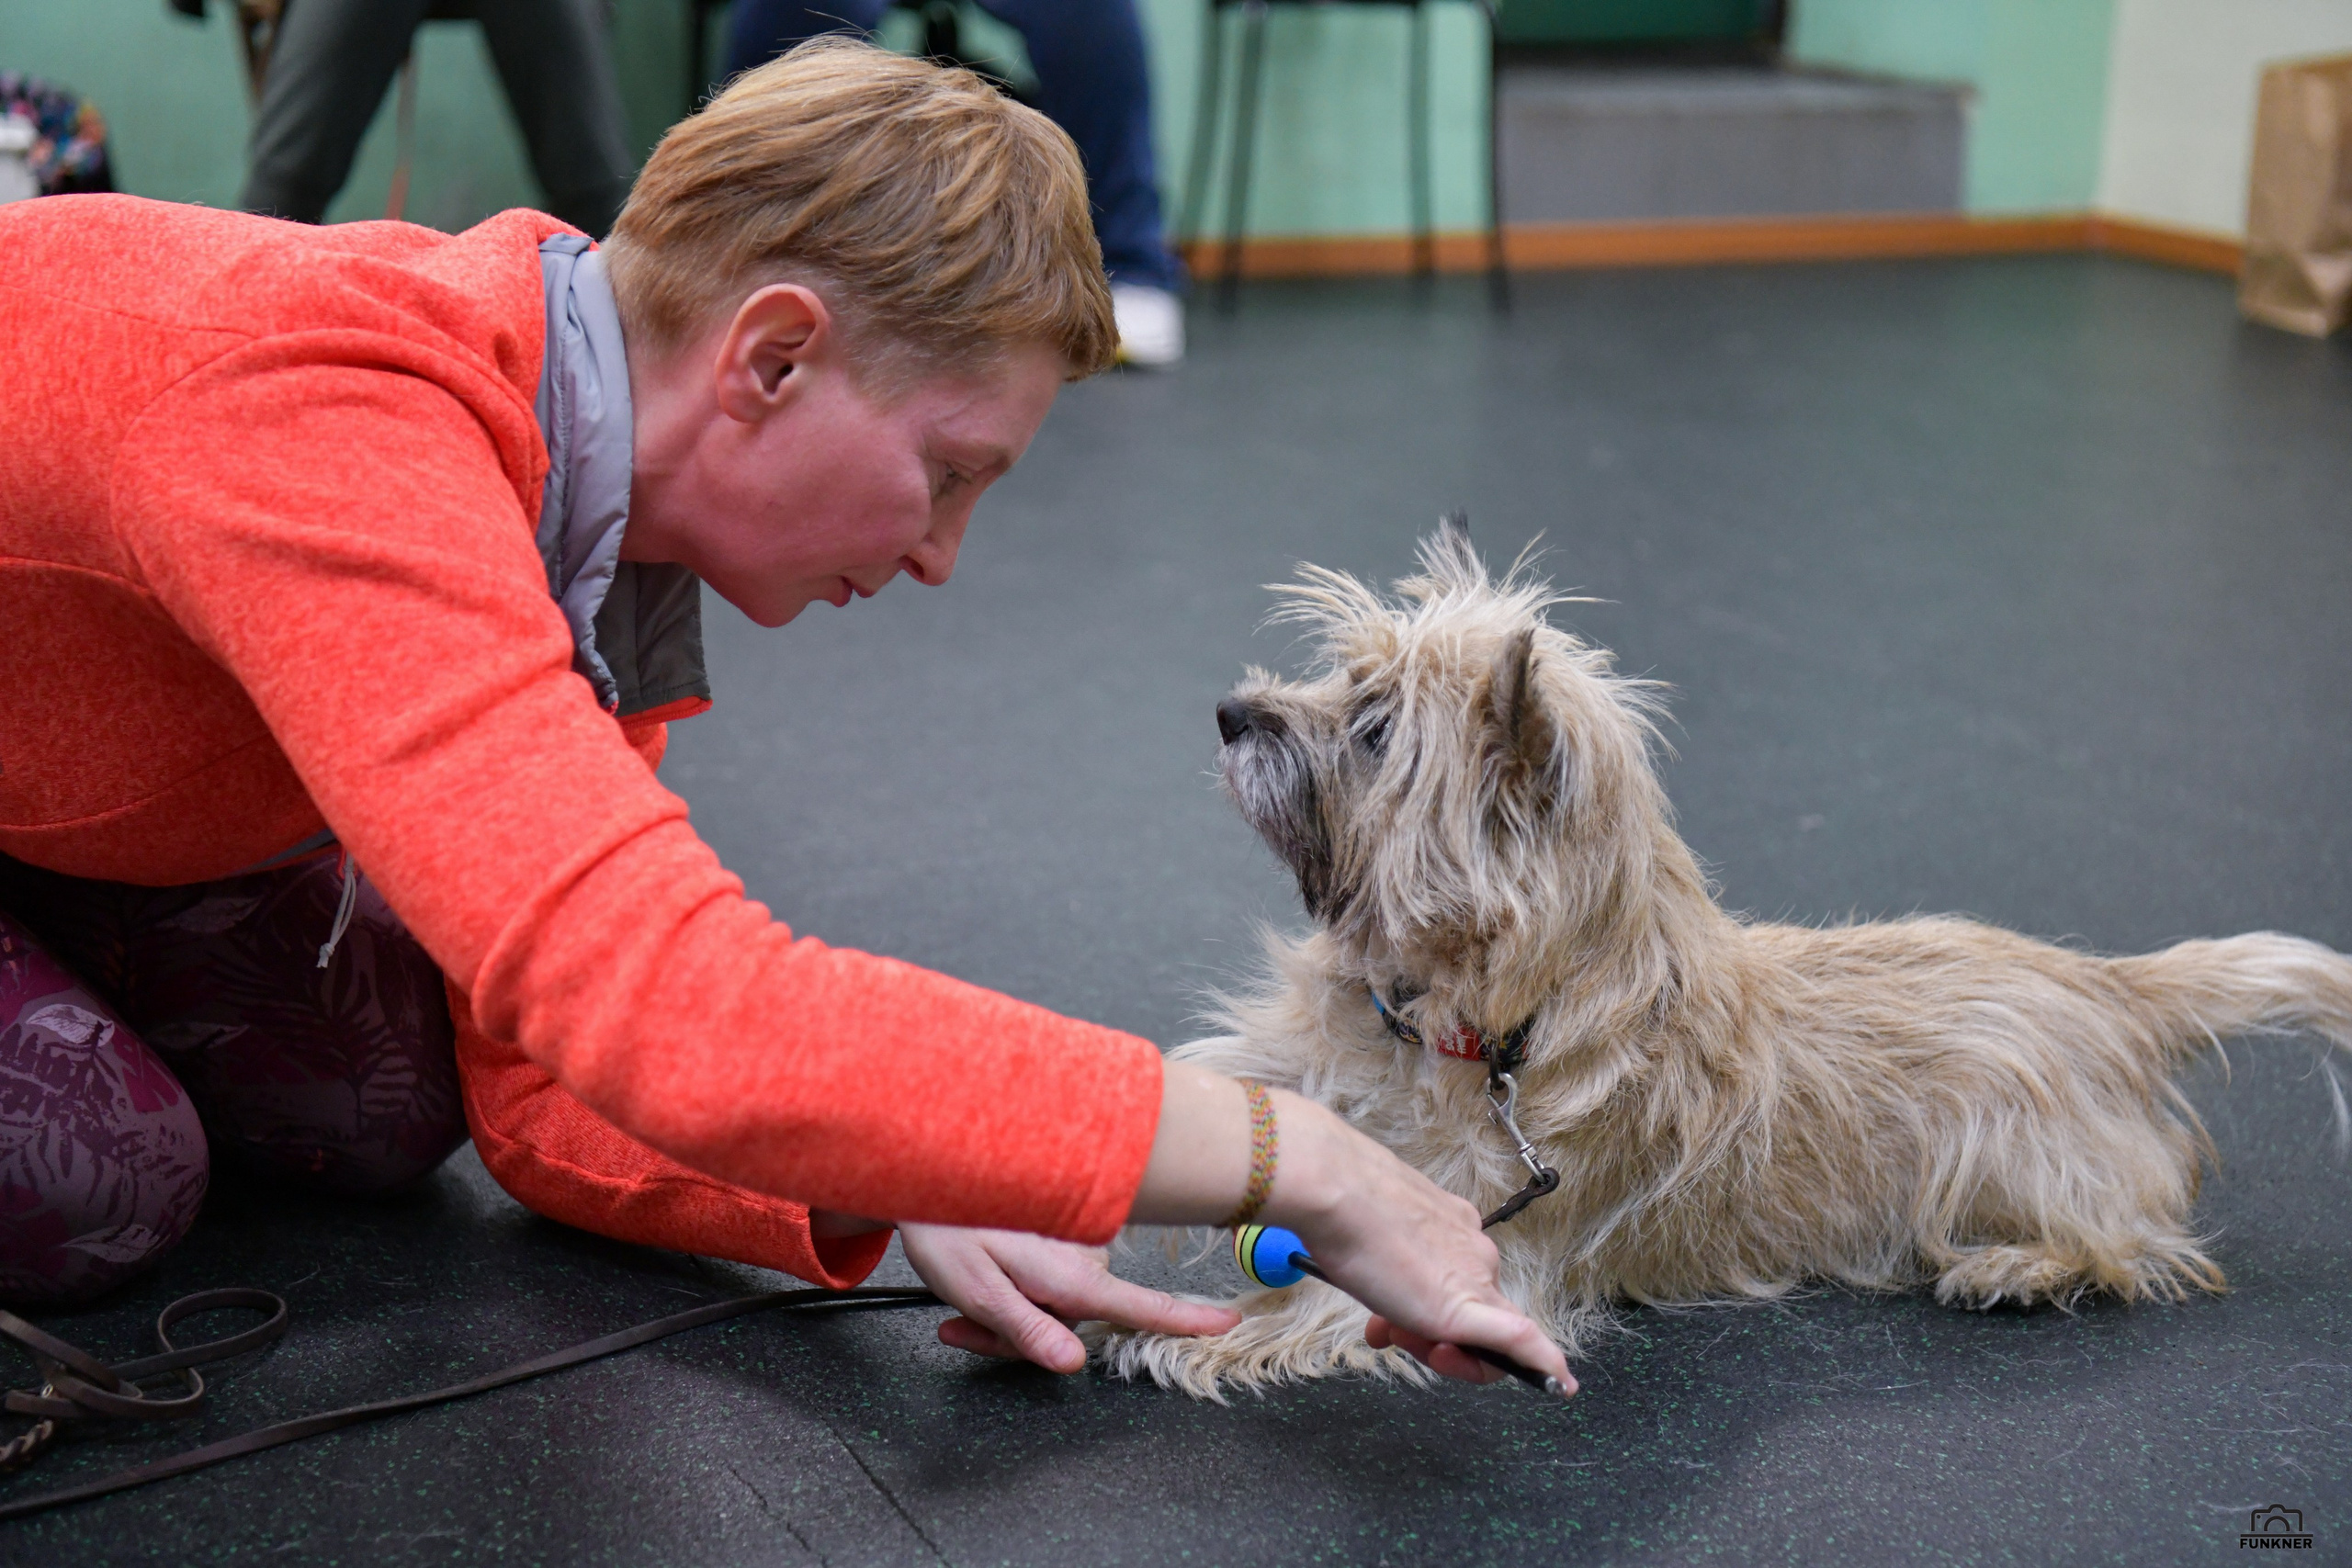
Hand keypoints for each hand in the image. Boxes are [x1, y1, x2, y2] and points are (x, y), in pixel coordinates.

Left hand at [897, 1224, 1241, 1373]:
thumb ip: (1025, 1328)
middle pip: (1072, 1323)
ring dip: (1010, 1311)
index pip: (1139, 1305)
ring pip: (1055, 1304)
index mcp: (1070, 1274)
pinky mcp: (1063, 1231)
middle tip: (961, 1328)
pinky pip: (1048, 1280)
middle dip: (1020, 1335)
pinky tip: (975, 1277)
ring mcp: (1075, 1242)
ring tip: (960, 1298)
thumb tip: (1072, 1363)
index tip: (1226, 1322)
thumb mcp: (976, 1289)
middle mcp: (1084, 1256)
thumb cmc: (946, 1228)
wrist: (925, 1171)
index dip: (1185, 1319)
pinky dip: (1013, 1286)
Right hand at [1127, 1064, 1574, 1394]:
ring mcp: (1475, 1276)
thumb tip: (1386, 1299)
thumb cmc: (1337, 1214)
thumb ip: (1385, 1270)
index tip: (1385, 1324)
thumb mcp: (1367, 1248)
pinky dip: (1541, 1365)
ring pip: (1481, 1334)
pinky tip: (1559, 1384)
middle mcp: (1472, 1248)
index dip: (1424, 1314)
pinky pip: (1521, 1342)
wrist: (1335, 1190)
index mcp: (1452, 1228)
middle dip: (1427, 1336)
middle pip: (1471, 1313)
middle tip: (1386, 1333)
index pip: (1456, 1283)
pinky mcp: (1470, 1306)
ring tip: (1390, 1333)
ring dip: (1439, 1352)